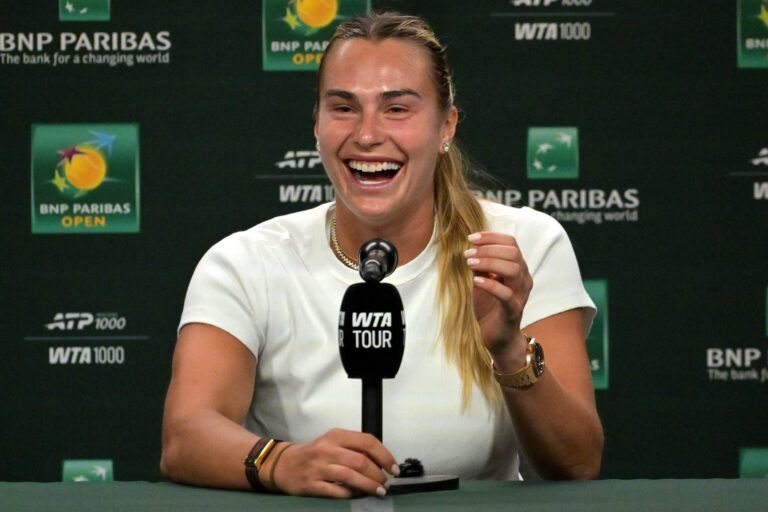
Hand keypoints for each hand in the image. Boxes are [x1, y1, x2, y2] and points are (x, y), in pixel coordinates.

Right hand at [267, 428, 397, 497]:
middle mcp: (327, 449)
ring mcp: (318, 467)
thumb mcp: (333, 442)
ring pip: (351, 476)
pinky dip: (350, 494)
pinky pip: (336, 491)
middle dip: (378, 474)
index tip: (394, 467)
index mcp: (336, 435)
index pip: (367, 442)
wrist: (283, 464)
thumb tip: (381, 461)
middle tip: (386, 482)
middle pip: (361, 461)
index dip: (384, 455)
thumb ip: (354, 447)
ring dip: (369, 485)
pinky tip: (357, 495)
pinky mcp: (311, 484)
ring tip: (379, 491)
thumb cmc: (314, 453)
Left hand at [466, 232, 532, 362]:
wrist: (496, 336)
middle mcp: (523, 278)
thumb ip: (480, 265)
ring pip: (512, 269)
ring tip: (470, 263)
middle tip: (468, 253)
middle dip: (488, 249)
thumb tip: (471, 247)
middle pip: (513, 253)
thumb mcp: (482, 280)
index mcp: (518, 268)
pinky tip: (476, 281)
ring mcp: (521, 294)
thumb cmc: (489, 306)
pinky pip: (506, 294)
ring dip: (489, 263)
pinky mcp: (514, 310)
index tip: (471, 238)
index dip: (492, 237)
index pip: (511, 243)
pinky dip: (490, 284)